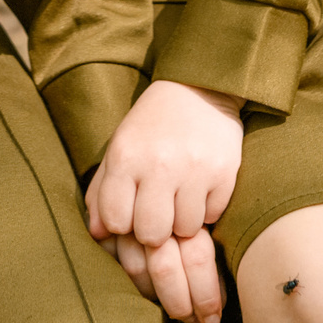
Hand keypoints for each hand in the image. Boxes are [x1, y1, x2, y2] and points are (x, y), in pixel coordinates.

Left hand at [85, 80, 243, 322]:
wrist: (199, 88)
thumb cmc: (151, 126)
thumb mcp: (119, 148)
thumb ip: (102, 192)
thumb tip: (97, 234)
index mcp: (126, 156)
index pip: (116, 221)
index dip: (123, 223)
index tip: (131, 211)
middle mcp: (159, 163)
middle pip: (152, 233)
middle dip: (154, 231)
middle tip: (159, 213)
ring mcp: (195, 169)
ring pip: (185, 230)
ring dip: (182, 221)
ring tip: (180, 198)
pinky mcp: (224, 172)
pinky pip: (212, 216)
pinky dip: (206, 209)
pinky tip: (200, 188)